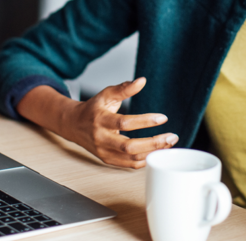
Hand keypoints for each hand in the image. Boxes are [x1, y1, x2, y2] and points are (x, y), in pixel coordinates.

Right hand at [62, 77, 178, 168]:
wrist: (74, 125)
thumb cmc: (92, 109)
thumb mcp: (106, 94)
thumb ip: (124, 88)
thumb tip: (142, 81)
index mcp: (100, 120)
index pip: (124, 123)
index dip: (145, 121)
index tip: (162, 118)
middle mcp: (101, 138)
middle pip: (129, 146)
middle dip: (153, 142)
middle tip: (171, 136)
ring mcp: (104, 152)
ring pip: (131, 158)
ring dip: (153, 152)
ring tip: (168, 143)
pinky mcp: (107, 160)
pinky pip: (129, 165)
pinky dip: (145, 160)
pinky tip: (156, 152)